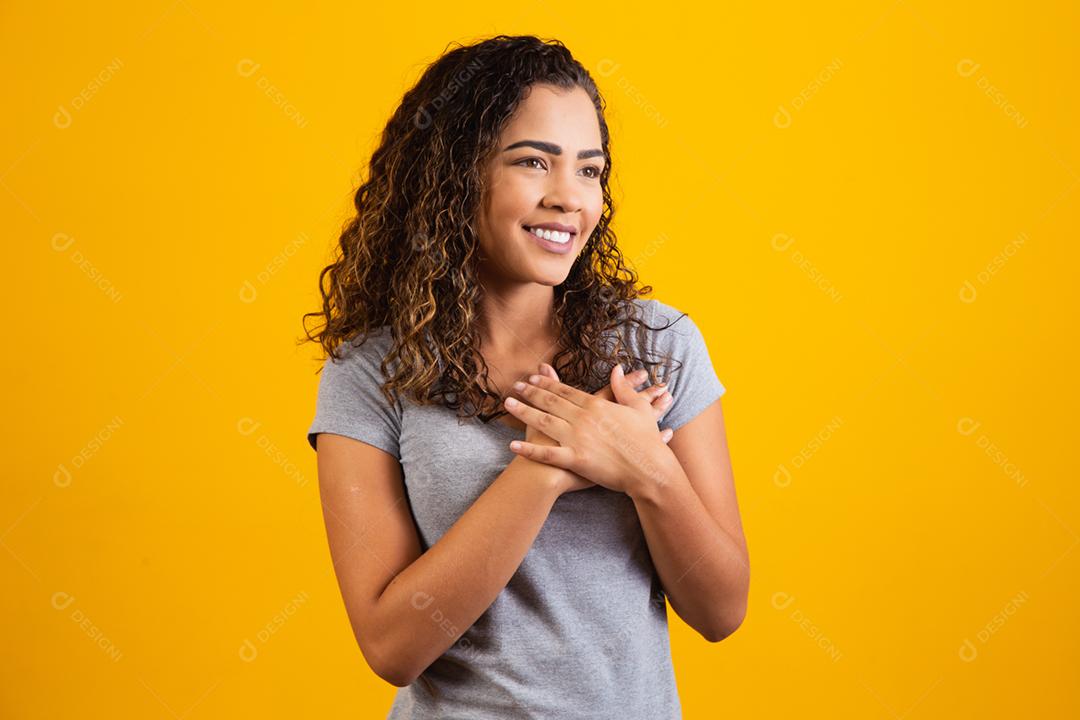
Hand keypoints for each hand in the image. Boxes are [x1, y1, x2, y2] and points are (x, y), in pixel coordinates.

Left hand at [505, 364, 679, 494]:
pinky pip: (547, 454)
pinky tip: (512, 444)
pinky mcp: (576, 459)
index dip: (547, 383)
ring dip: (524, 412)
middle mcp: (582, 418)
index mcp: (596, 405)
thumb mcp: (638, 408)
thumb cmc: (646, 439)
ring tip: (508, 404)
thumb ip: (623, 387)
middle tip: (515, 386)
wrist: (649, 468)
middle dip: (531, 393)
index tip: (533, 377)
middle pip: (551, 402)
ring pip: (544, 422)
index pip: (565, 390)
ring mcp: (577, 439)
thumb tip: (616, 369)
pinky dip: (529, 450)